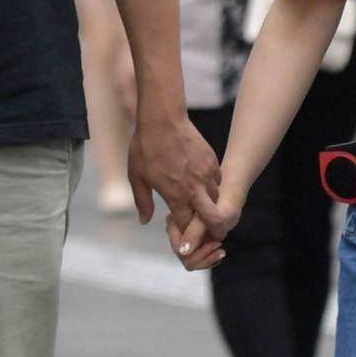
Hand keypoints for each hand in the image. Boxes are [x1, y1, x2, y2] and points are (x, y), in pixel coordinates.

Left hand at [127, 103, 220, 229]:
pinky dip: (212, 186)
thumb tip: (145, 220)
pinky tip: (203, 184)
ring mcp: (205, 174)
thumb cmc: (145, 149)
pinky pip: (218, 180)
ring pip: (217, 199)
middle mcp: (195, 189)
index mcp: (176, 196)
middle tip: (215, 234)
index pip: (188, 226)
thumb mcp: (137, 178)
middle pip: (213, 219)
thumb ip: (143, 202)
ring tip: (204, 206)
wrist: (162, 120)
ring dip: (211, 205)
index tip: (186, 236)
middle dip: (214, 230)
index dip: (187, 234)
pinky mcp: (212, 161)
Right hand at [180, 178, 247, 272]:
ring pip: (191, 261)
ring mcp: (185, 238)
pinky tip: (220, 250)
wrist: (227, 195)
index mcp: (174, 223)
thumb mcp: (206, 216)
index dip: (197, 252)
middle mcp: (177, 232)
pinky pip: (198, 258)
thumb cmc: (218, 202)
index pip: (179, 250)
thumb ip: (193, 232)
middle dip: (203, 256)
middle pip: (185, 258)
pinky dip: (210, 257)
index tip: (215, 243)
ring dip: (207, 258)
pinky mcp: (194, 241)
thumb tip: (183, 252)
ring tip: (221, 249)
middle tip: (219, 247)